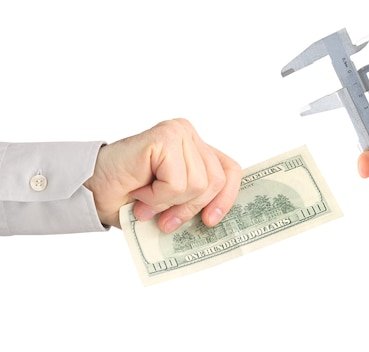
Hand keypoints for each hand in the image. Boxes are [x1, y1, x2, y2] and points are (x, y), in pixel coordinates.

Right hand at [83, 118, 241, 232]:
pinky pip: (177, 182)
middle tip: (163, 218)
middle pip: (215, 182)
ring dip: (168, 202)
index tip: (210, 221)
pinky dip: (158, 196)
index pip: (230, 171)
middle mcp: (189, 136)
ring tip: (146, 199)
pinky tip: (140, 189)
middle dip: (189, 208)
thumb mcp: (173, 204)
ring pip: (197, 184)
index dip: (225, 198)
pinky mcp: (165, 136)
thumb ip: (196, 201)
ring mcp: (179, 133)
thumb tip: (217, 218)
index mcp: (196, 150)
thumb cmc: (127, 196)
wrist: (90, 190)